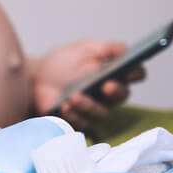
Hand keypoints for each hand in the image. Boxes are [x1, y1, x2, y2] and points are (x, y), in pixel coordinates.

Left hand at [31, 39, 145, 129]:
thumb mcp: (83, 49)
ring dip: (89, 105)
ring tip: (75, 96)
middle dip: (116, 91)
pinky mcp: (78, 120)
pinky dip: (72, 115)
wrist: (37, 77)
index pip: (135, 73)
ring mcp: (95, 108)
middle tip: (106, 86)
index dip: (135, 73)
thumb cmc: (63, 63)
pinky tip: (65, 106)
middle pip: (122, 95)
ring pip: (101, 112)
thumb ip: (104, 49)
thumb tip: (124, 50)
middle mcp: (109, 93)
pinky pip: (80, 123)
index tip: (129, 70)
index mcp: (114, 72)